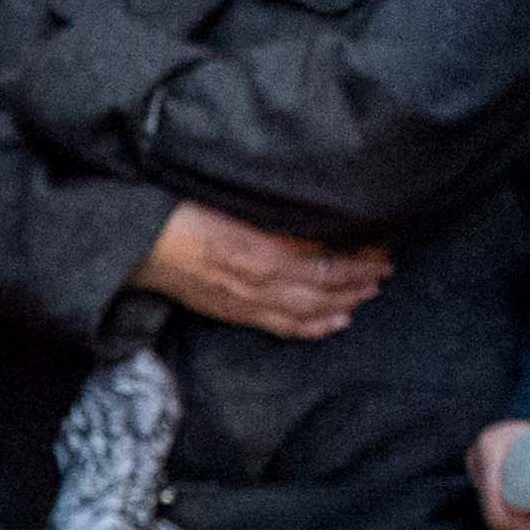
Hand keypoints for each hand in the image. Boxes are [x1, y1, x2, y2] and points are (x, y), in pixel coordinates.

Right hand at [136, 200, 390, 341]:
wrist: (142, 245)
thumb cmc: (183, 213)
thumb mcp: (233, 203)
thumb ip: (275, 213)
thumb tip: (316, 213)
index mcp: (263, 249)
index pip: (327, 258)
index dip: (358, 254)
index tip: (381, 242)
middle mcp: (261, 281)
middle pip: (326, 287)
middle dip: (361, 279)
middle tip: (387, 267)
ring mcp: (249, 302)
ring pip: (312, 310)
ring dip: (348, 301)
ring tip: (371, 291)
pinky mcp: (237, 313)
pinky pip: (285, 327)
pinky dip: (316, 327)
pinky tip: (337, 322)